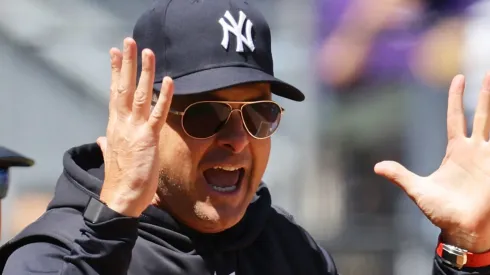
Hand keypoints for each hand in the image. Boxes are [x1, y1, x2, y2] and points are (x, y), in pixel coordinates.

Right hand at [96, 37, 173, 217]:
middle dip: (127, 63)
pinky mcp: (148, 138)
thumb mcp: (110, 156)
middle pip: (124, 86)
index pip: (114, 92)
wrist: (121, 198)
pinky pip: (157, 113)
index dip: (116, 72)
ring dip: (145, 71)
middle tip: (130, 41)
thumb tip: (100, 139)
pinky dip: (164, 96)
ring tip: (148, 51)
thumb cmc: (119, 179)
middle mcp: (121, 123)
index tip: (115, 53)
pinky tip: (169, 79)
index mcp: (114, 125)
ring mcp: (134, 129)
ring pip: (140, 94)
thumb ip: (105, 144)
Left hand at [375, 73, 489, 252]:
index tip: (459, 78)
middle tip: (488, 72)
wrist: (462, 229)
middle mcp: (474, 150)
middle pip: (482, 115)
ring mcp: (489, 159)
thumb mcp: (418, 190)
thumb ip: (400, 176)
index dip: (457, 98)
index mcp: (455, 151)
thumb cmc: (440, 211)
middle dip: (485, 94)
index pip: (456, 117)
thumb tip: (377, 167)